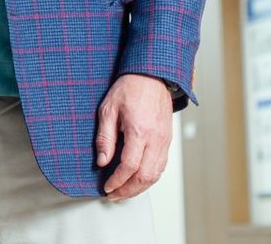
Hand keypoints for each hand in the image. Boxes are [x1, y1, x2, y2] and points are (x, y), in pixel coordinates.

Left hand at [94, 73, 173, 198]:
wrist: (152, 75)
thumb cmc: (130, 87)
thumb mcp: (108, 108)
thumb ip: (105, 137)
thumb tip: (102, 161)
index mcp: (139, 130)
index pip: (129, 166)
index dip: (117, 181)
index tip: (107, 187)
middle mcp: (155, 139)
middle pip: (145, 176)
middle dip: (128, 190)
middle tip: (113, 195)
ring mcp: (164, 140)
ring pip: (155, 174)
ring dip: (139, 188)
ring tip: (124, 191)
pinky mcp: (167, 140)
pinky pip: (161, 166)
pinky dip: (149, 178)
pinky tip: (138, 180)